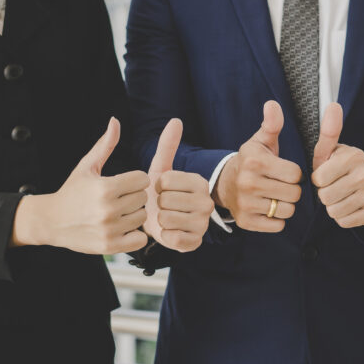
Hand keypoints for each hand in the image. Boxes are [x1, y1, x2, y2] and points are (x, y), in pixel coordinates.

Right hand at [12, 118, 149, 253]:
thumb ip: (105, 145)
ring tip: (120, 212)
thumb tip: (115, 120)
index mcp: (105, 187)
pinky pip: (140, 239)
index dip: (135, 179)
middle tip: (121, 199)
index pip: (142, 179)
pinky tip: (122, 228)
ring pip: (142, 218)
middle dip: (135, 196)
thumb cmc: (72, 191)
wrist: (51, 221)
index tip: (125, 183)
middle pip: (144, 198)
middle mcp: (108, 209)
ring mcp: (110, 229)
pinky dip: (135, 235)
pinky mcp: (110, 246)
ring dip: (134, 215)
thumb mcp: (86, 166)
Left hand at [144, 119, 214, 252]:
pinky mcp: (195, 242)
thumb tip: (176, 120)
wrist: (158, 222)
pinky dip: (165, 235)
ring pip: (166, 219)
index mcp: (200, 182)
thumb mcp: (161, 168)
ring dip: (160, 220)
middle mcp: (206, 202)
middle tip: (164, 206)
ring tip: (166, 218)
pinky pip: (171, 237)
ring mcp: (203, 224)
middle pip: (166, 200)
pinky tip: (169, 232)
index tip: (163, 189)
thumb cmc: (160, 194)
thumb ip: (168, 145)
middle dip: (158, 204)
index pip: (166, 180)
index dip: (157, 185)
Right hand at [213, 101, 302, 232]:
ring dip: (285, 205)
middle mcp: (249, 183)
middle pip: (294, 194)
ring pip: (287, 211)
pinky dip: (276, 219)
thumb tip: (273, 104)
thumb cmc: (251, 161)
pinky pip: (277, 226)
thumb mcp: (260, 141)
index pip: (296, 174)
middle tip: (280, 185)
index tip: (284, 171)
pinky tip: (267, 208)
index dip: (294, 173)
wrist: (224, 184)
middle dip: (292, 190)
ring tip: (274, 196)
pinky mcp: (246, 222)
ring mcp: (246, 205)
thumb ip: (272, 124)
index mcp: (255, 162)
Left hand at [311, 103, 363, 228]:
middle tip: (333, 187)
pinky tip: (348, 206)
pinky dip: (342, 217)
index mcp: (353, 156)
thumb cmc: (340, 167)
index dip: (318, 179)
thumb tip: (333, 105)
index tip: (326, 175)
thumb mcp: (331, 151)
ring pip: (334, 211)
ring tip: (340, 196)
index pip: (318, 179)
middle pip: (325, 197)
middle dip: (324, 194)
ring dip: (332, 206)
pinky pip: (344, 222)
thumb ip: (328, 131)